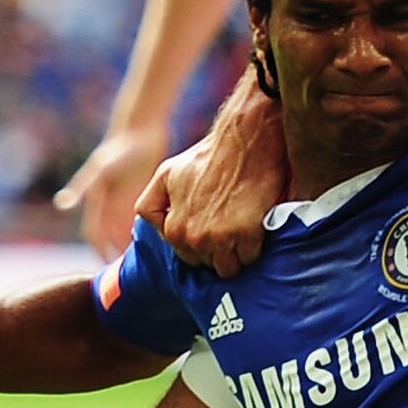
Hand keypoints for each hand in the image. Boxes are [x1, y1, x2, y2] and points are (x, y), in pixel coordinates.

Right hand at [54, 124, 169, 262]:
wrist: (141, 129)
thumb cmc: (120, 148)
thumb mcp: (101, 168)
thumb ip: (83, 186)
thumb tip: (60, 204)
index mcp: (97, 200)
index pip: (93, 234)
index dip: (98, 250)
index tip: (108, 266)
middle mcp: (108, 204)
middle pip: (109, 237)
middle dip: (115, 254)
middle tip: (128, 273)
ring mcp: (124, 200)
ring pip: (124, 231)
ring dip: (129, 246)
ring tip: (143, 264)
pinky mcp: (139, 194)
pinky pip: (139, 220)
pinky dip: (143, 233)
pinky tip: (157, 244)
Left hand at [140, 79, 286, 276]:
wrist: (243, 139)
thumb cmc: (207, 155)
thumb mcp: (166, 175)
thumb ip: (152, 206)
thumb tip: (157, 230)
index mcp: (173, 227)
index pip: (187, 257)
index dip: (200, 246)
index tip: (211, 231)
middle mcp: (192, 236)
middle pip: (207, 263)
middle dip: (217, 251)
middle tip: (229, 227)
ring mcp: (219, 237)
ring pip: (228, 267)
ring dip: (236, 254)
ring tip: (242, 230)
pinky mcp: (246, 234)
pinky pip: (250, 257)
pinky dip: (254, 246)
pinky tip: (255, 225)